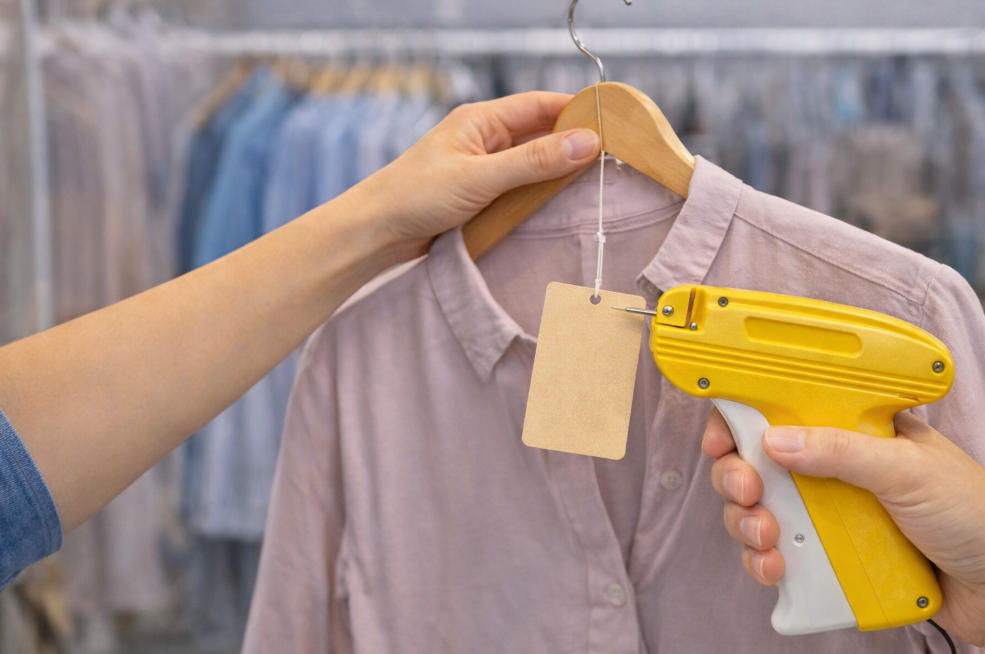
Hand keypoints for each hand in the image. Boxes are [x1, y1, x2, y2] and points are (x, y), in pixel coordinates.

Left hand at [348, 92, 599, 258]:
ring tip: (593, 186)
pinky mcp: (480, 197)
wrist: (377, 233)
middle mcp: (484, 140)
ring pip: (532, 166)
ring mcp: (482, 169)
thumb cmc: (417, 197)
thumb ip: (534, 161)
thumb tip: (587, 143)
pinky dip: (538, 197)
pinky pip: (519, 191)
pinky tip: (558, 208)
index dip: (577, 112)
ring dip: (555, 176)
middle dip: (571, 146)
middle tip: (611, 161)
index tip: (613, 124)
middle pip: (540, 135)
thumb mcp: (481, 177)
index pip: (540, 106)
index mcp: (482, 121)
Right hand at [702, 410, 984, 645]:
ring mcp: (825, 513)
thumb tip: (775, 440)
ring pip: (757, 510)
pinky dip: (763, 562)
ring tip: (767, 538)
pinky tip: (774, 568)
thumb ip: (844, 451)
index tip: (721, 438)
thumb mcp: (909, 471)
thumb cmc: (974, 514)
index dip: (742, 419)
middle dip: (738, 478)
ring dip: (746, 523)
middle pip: (756, 462)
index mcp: (852, 431)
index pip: (782, 409)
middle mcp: (830, 469)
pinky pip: (774, 554)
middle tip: (748, 492)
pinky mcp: (825, 557)